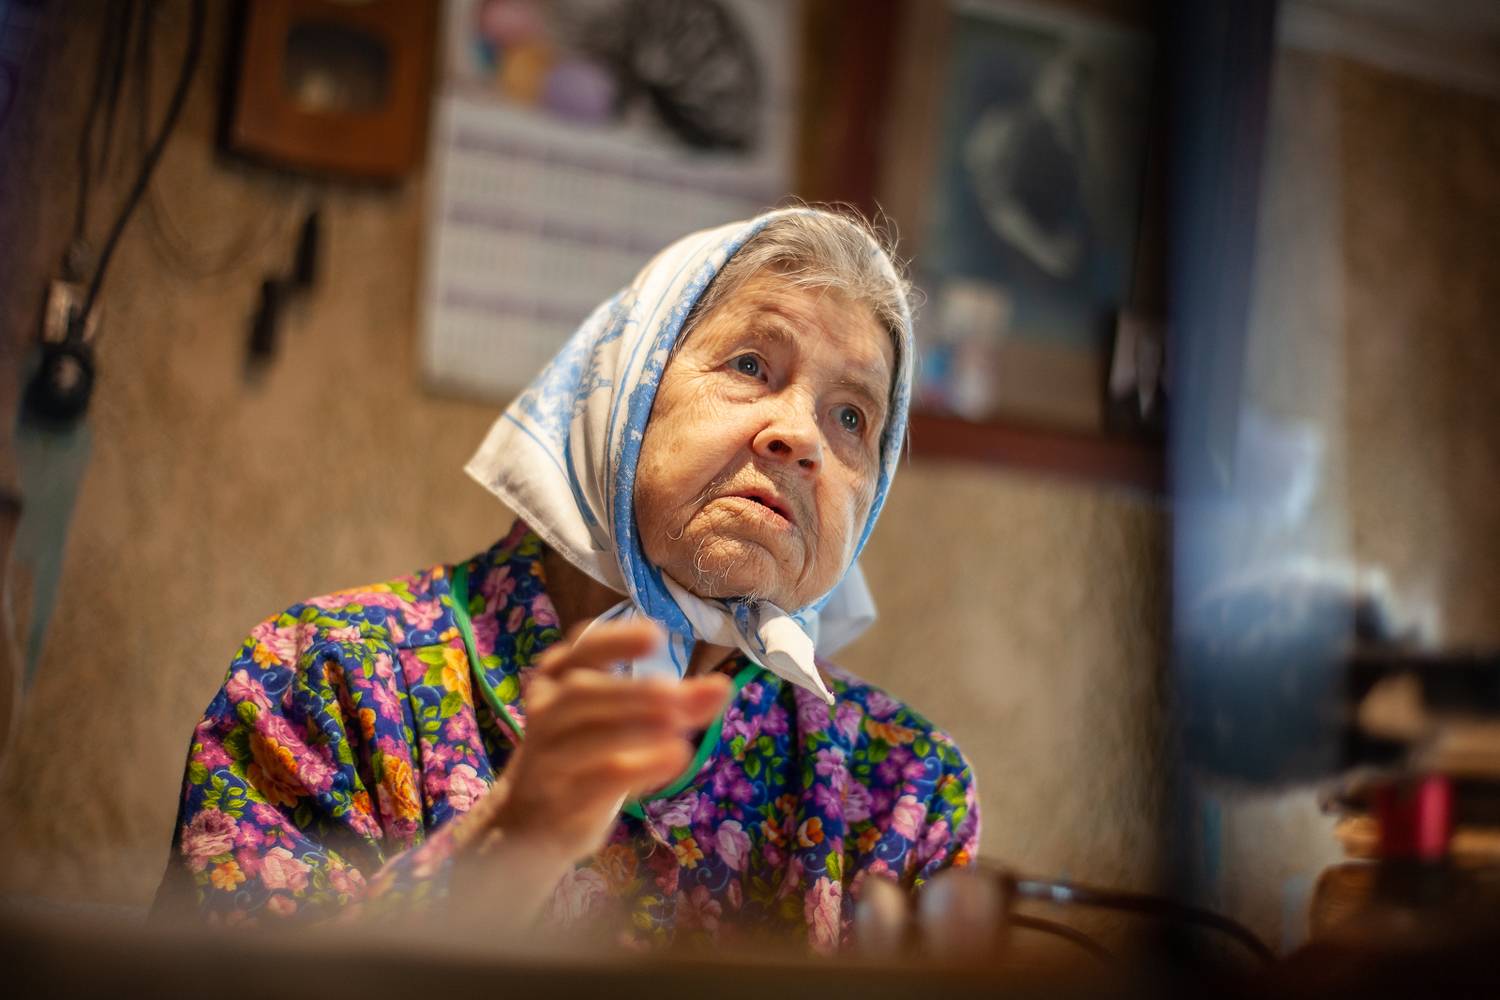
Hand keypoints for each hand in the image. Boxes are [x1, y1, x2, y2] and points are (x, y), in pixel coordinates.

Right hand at [462, 619, 732, 869]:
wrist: (530, 822)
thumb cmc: (586, 753)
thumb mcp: (626, 720)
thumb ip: (674, 703)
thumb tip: (723, 687)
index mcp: (559, 677)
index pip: (582, 649)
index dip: (616, 640)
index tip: (656, 636)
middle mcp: (547, 712)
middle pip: (581, 692)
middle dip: (633, 692)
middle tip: (678, 695)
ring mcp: (547, 758)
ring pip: (587, 738)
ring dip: (635, 728)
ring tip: (679, 726)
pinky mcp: (558, 801)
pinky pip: (595, 782)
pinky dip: (640, 767)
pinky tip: (676, 758)